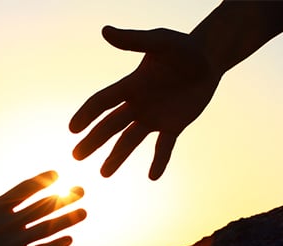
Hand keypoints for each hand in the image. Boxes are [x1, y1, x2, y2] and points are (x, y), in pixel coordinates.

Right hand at [0, 168, 85, 245]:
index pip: (25, 188)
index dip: (43, 180)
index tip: (57, 174)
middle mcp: (7, 222)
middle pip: (43, 205)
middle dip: (64, 196)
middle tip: (82, 189)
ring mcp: (12, 241)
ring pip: (46, 227)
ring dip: (67, 219)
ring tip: (84, 212)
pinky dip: (55, 244)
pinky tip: (69, 239)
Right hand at [70, 26, 221, 179]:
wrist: (209, 58)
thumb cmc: (184, 47)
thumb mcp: (160, 42)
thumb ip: (134, 40)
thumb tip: (105, 31)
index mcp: (131, 85)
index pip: (103, 102)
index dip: (87, 114)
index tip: (73, 129)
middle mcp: (138, 104)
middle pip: (110, 126)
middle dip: (93, 141)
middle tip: (77, 156)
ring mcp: (155, 117)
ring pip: (131, 140)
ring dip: (118, 157)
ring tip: (104, 174)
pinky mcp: (174, 125)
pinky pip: (164, 147)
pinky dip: (160, 161)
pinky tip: (152, 177)